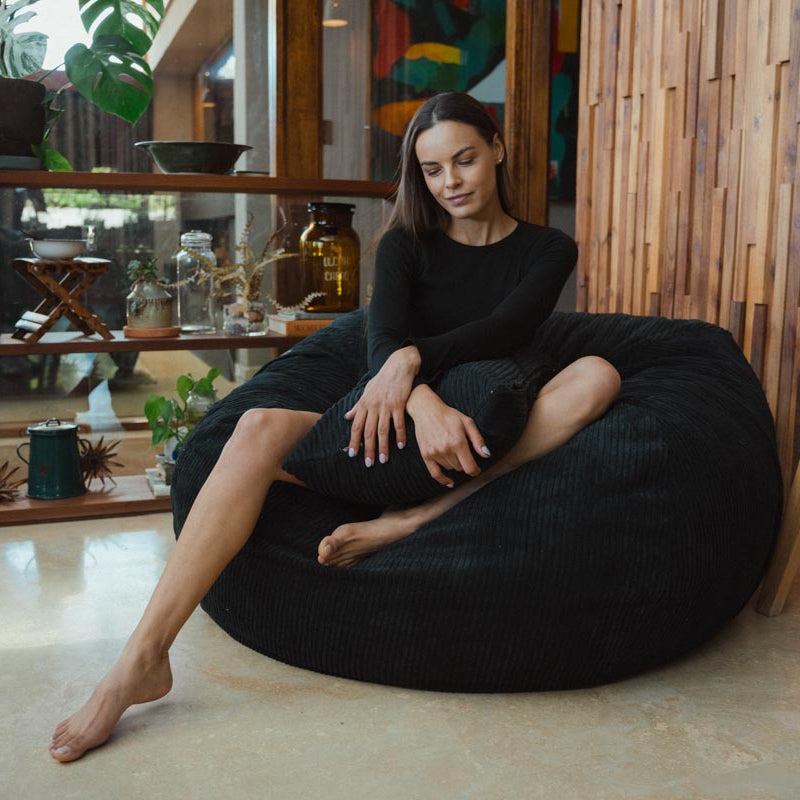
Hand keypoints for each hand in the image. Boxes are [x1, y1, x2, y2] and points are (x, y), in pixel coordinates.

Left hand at [345, 346, 419, 465]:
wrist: (398, 366)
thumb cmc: (382, 379)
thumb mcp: (367, 390)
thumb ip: (358, 405)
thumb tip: (347, 417)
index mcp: (364, 404)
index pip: (356, 426)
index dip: (354, 441)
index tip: (353, 454)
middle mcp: (373, 406)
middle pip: (369, 432)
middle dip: (368, 449)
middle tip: (368, 464)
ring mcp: (386, 406)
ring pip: (383, 430)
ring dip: (383, 447)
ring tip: (384, 460)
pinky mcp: (399, 404)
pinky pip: (399, 423)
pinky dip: (400, 435)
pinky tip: (400, 446)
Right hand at [406, 384, 490, 487]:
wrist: (427, 410)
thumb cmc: (449, 415)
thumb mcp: (467, 423)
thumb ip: (478, 440)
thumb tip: (486, 455)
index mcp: (458, 442)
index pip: (470, 467)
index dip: (476, 470)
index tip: (477, 469)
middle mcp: (446, 450)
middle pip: (460, 468)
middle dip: (464, 463)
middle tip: (463, 452)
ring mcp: (435, 453)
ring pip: (450, 468)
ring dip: (454, 463)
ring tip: (452, 450)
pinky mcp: (426, 455)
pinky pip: (435, 474)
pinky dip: (443, 480)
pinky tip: (450, 482)